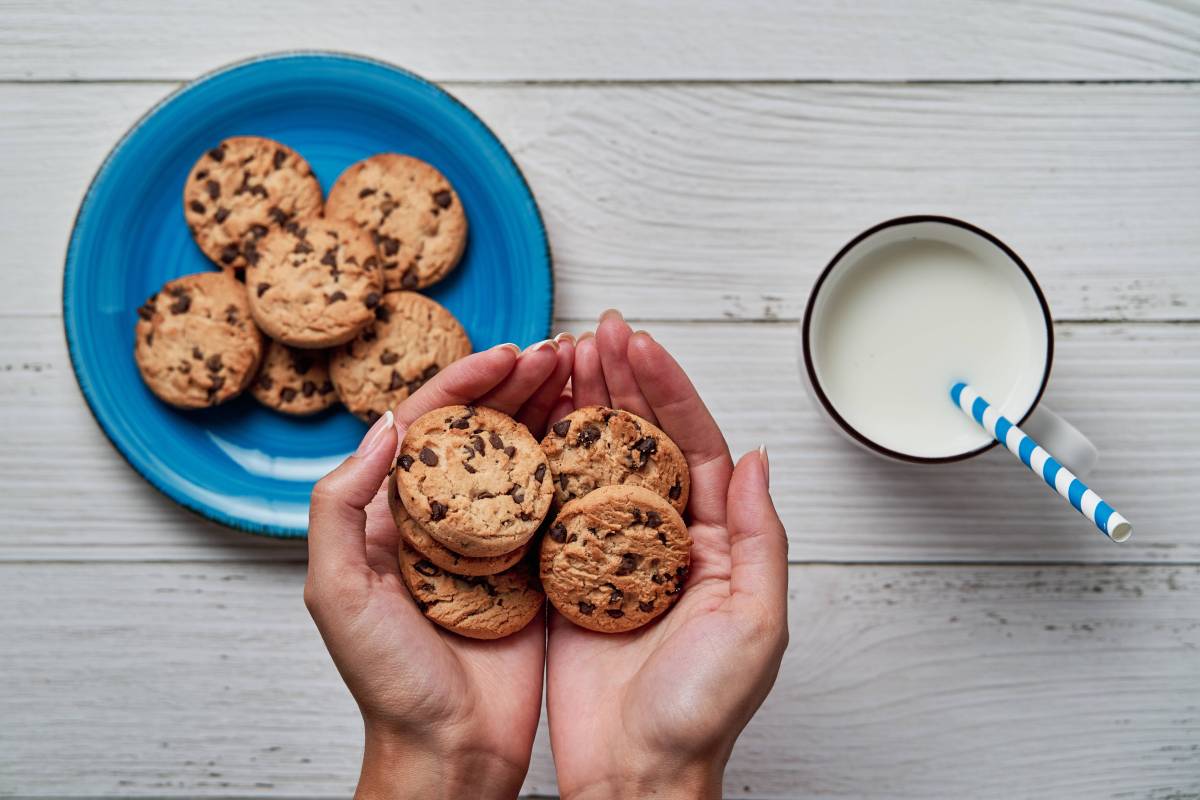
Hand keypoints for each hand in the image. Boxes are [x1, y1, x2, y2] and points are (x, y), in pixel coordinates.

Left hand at [305, 337, 573, 799]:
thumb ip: (339, 505)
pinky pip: (556, 502)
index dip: (467, 382)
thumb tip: (383, 426)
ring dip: (551, 410)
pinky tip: (600, 434)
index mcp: (393, 513)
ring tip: (584, 373)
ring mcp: (492, 540)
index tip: (509, 354)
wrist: (449, 751)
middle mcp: (444, 518)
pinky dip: (576, 462)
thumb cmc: (388, 683)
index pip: (428, 426)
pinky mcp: (534, 567)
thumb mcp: (335, 593)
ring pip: (523, 457)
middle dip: (519, 383)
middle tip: (561, 351)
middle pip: (483, 431)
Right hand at [546, 312, 788, 799]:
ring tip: (560, 358)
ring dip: (579, 409)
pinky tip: (525, 424)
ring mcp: (609, 552)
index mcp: (713, 540)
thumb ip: (762, 537)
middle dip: (621, 382)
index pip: (693, 445)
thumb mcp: (756, 623)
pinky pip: (552, 506)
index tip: (640, 344)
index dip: (668, 390)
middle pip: (641, 441)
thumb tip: (755, 456)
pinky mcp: (563, 575)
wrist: (636, 773)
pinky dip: (540, 462)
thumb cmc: (701, 711)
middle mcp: (662, 537)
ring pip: (594, 463)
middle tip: (595, 332)